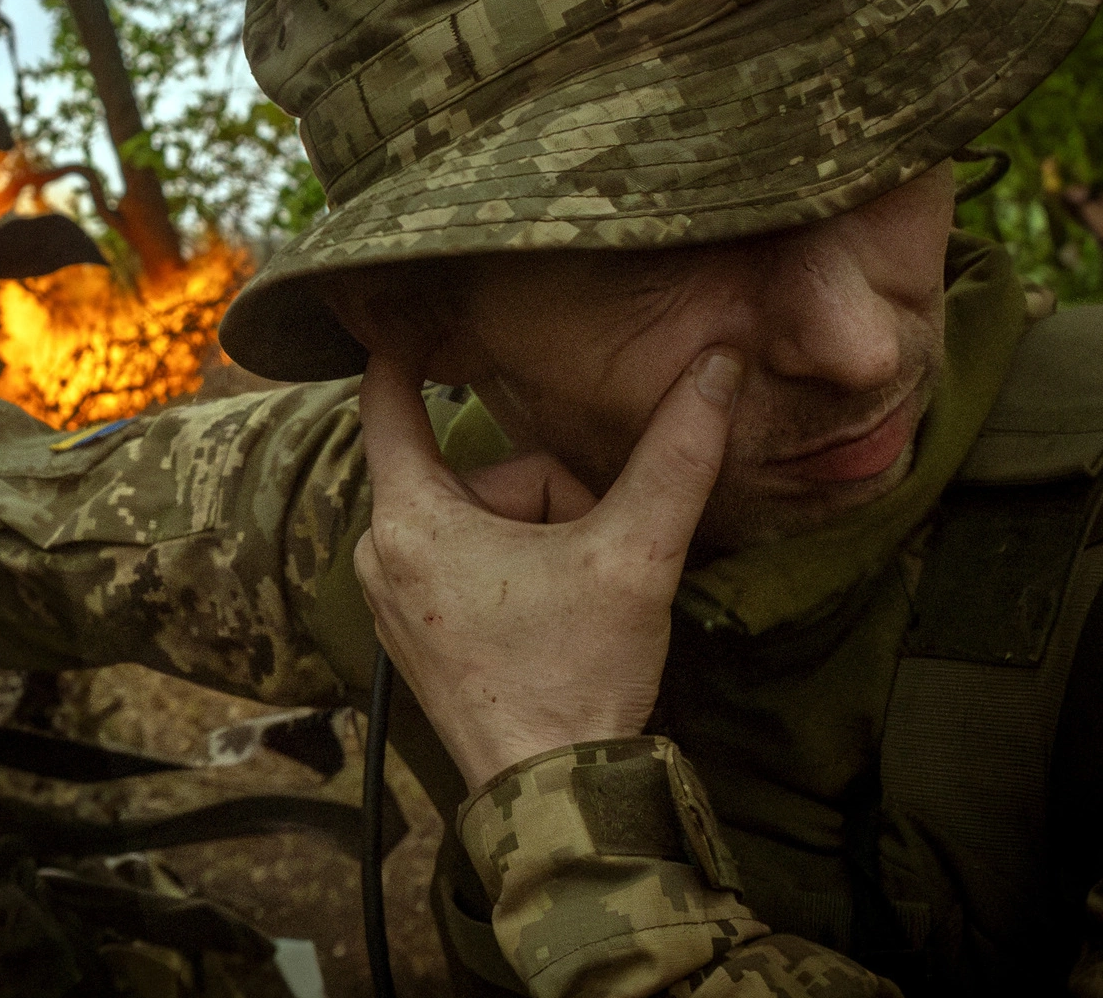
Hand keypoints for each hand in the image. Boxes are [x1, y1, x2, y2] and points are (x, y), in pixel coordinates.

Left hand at [354, 345, 740, 790]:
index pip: (390, 405)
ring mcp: (394, 599)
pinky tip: (552, 624)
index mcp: (411, 519)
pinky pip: (473, 565)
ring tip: (574, 605)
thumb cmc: (575, 676)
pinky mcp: (414, 634)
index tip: (410, 309)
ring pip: (486, 522)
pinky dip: (521, 575)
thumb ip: (676, 454)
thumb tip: (719, 363)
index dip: (405, 351)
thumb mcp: (634, 555)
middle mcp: (383, 552)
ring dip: (544, 542)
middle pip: (483, 475)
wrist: (552, 794)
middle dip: (551, 499)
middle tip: (590, 562)